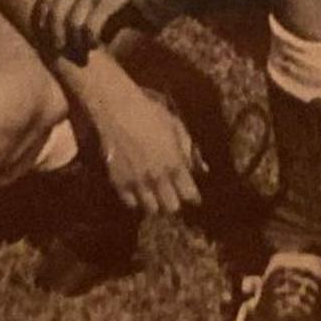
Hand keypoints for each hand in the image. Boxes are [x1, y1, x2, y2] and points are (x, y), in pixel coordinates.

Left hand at [32, 0, 157, 60]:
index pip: (44, 0)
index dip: (42, 21)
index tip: (47, 33)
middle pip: (54, 16)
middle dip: (55, 38)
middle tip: (61, 50)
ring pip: (70, 26)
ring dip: (74, 44)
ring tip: (82, 51)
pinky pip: (90, 28)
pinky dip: (90, 40)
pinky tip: (96, 44)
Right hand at [92, 85, 205, 214]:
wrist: (118, 110)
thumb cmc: (150, 114)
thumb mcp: (176, 127)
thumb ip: (189, 150)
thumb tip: (202, 169)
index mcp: (174, 163)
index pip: (189, 194)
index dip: (193, 197)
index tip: (194, 196)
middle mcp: (157, 177)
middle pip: (171, 207)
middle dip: (175, 202)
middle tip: (174, 195)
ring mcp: (137, 182)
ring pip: (151, 209)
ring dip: (157, 203)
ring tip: (157, 195)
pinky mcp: (119, 183)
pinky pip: (131, 204)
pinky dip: (137, 200)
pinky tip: (140, 190)